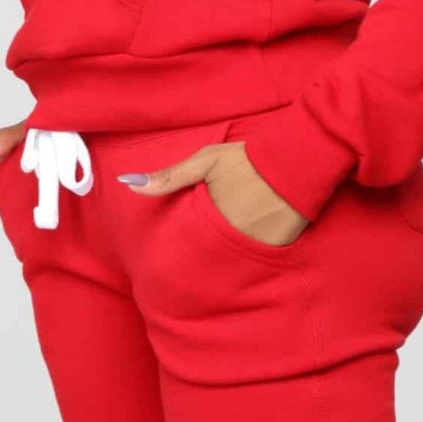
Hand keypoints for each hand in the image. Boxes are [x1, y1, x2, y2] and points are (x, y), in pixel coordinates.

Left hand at [118, 141, 308, 245]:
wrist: (295, 162)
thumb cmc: (246, 159)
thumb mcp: (206, 161)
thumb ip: (169, 177)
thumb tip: (127, 183)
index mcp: (210, 218)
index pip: (185, 244)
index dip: (180, 247)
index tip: (175, 251)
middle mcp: (231, 238)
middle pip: (207, 257)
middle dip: (201, 258)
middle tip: (196, 261)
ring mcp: (255, 246)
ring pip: (231, 262)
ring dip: (225, 259)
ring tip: (222, 255)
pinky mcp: (277, 250)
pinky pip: (257, 261)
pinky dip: (250, 257)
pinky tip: (248, 249)